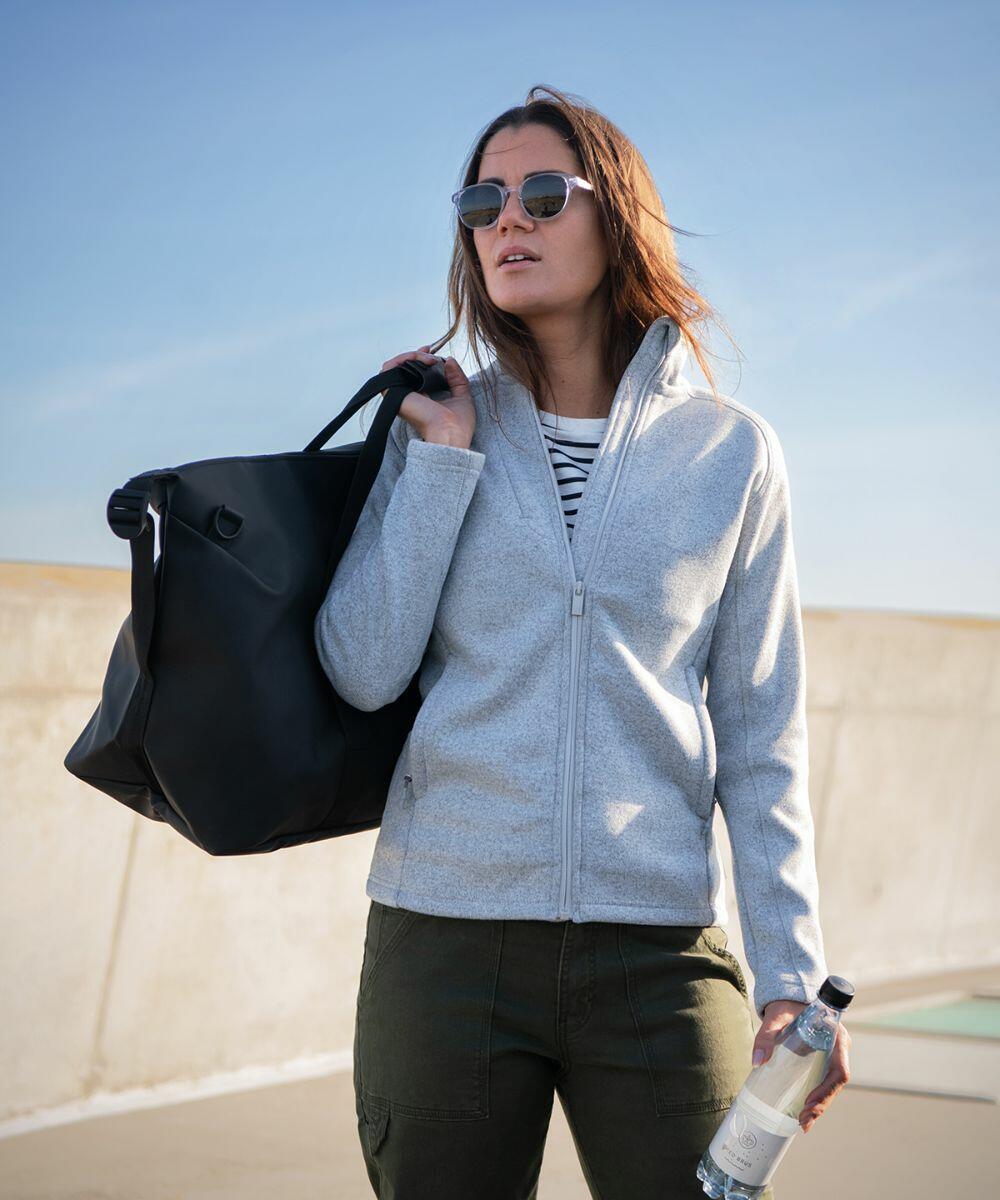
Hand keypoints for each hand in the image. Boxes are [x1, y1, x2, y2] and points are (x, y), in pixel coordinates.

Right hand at [379, 345, 476, 448]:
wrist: (450, 434)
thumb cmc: (458, 425)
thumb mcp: (462, 395)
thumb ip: (457, 377)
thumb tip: (450, 360)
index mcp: (421, 399)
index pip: (413, 374)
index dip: (420, 359)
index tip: (431, 351)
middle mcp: (408, 397)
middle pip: (404, 367)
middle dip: (418, 355)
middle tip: (432, 356)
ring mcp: (399, 395)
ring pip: (395, 365)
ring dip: (413, 355)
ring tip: (430, 359)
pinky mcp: (393, 393)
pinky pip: (389, 368)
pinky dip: (403, 359)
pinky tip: (422, 361)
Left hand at [753, 999, 850, 1133]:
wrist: (789, 997)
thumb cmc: (785, 1005)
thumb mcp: (775, 1017)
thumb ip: (766, 1036)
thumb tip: (757, 1061)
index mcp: (835, 1036)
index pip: (840, 1070)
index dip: (827, 1090)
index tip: (809, 1103)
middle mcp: (838, 1048)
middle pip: (835, 1083)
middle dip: (821, 1104)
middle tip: (803, 1122)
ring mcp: (832, 1055)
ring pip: (831, 1085)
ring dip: (819, 1105)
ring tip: (803, 1122)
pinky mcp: (823, 1060)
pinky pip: (824, 1081)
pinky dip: (816, 1097)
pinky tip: (803, 1111)